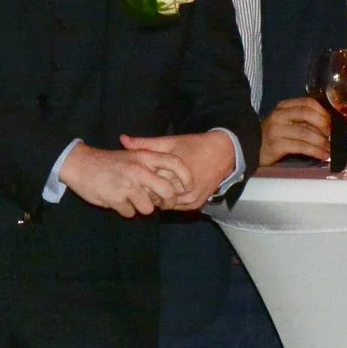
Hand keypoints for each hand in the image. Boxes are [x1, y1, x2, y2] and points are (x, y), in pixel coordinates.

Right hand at [59, 143, 187, 216]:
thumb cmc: (109, 162)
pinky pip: (130, 213)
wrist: (80, 164)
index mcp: (144, 156)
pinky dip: (125, 210)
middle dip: (168, 202)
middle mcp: (139, 170)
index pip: (175, 164)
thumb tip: (171, 182)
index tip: (189, 187)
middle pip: (167, 192)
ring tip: (131, 199)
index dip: (186, 177)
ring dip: (142, 207)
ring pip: (149, 208)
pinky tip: (117, 200)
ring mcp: (127, 185)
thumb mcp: (131, 155)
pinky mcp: (116, 198)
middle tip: (163, 204)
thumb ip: (150, 164)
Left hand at [120, 128, 236, 208]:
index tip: (132, 179)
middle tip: (139, 186)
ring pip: (165, 205)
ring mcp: (190, 198)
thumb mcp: (169, 141)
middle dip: (146, 192)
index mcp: (172, 172)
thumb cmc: (194, 145)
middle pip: (155, 197)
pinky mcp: (196, 204)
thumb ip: (145, 143)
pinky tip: (165, 194)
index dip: (137, 182)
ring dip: (158, 199)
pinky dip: (170, 203)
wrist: (224, 153)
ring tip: (151, 190)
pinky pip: (177, 208)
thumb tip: (122, 140)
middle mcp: (182, 189)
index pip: (146, 185)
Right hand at [256, 98, 331, 165]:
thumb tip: (329, 126)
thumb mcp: (287, 123)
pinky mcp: (276, 145)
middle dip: (324, 125)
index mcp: (284, 106)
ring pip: (306, 132)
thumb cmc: (274, 137)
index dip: (323, 111)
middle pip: (307, 114)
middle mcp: (279, 115)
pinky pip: (301, 147)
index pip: (308, 102)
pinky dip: (315, 151)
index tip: (333, 122)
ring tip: (330, 149)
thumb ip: (304, 121)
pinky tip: (323, 156)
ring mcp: (276, 130)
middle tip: (333, 135)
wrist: (251, 150)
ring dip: (322, 141)